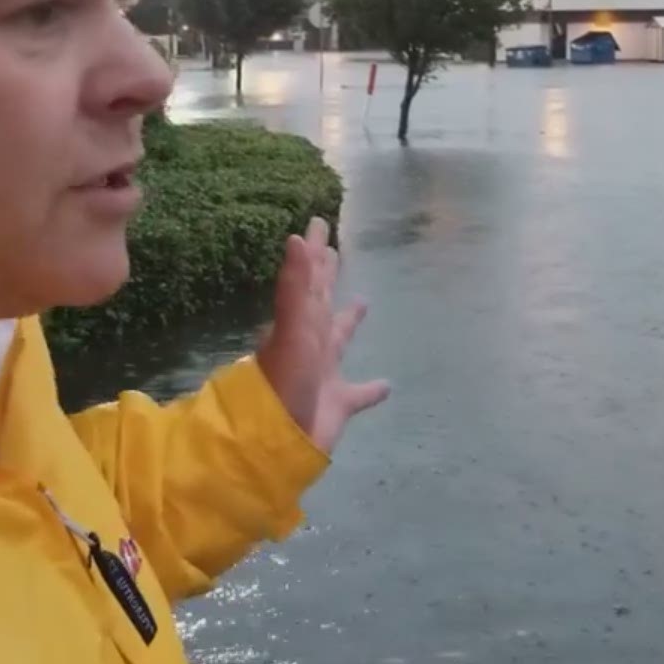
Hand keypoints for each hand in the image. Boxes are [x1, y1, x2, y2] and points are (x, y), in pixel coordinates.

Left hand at [256, 217, 388, 452]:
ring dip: (348, 322)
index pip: (309, 278)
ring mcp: (323, 373)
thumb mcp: (292, 330)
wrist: (276, 440)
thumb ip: (295, 286)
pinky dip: (372, 389)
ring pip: (338, 340)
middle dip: (326, 276)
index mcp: (301, 323)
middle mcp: (311, 342)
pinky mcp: (336, 404)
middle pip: (320, 300)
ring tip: (362, 303)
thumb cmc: (284, 384)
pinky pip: (358, 393)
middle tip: (334, 251)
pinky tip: (387, 385)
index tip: (319, 223)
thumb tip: (298, 237)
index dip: (314, 252)